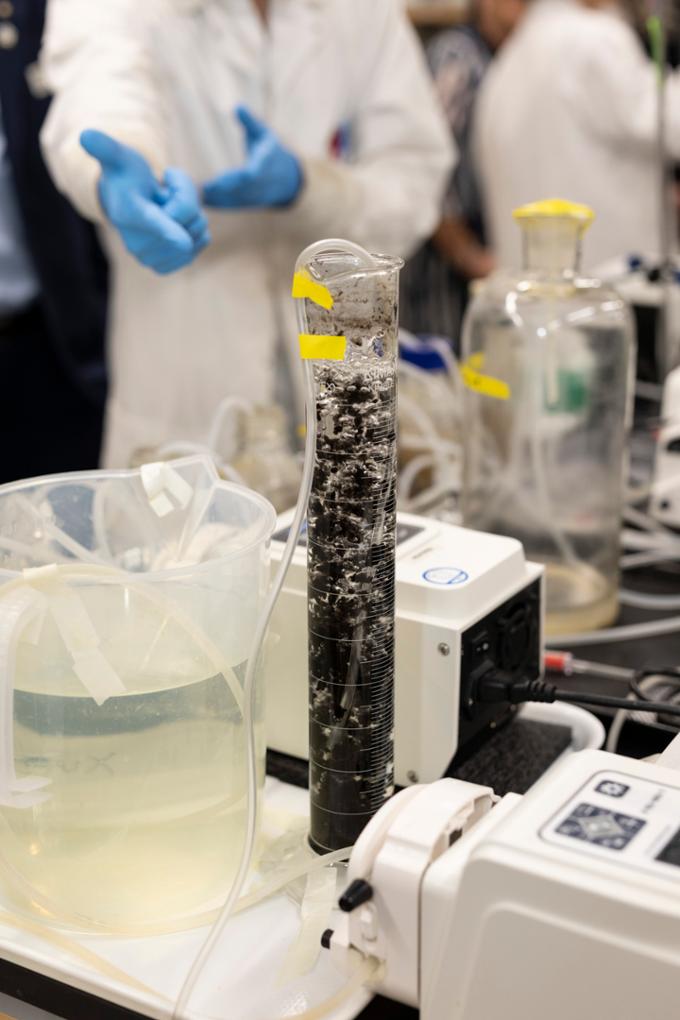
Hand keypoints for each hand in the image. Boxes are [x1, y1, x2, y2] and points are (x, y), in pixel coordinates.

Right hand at [80, 129, 210, 274]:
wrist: (127, 200)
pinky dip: (197, 227)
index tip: (185, 243)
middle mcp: (138, 245)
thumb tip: (86, 136)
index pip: (153, 224)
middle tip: (165, 191)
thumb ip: (105, 147)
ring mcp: (153, 259)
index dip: (169, 232)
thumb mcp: (117, 156)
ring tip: (169, 205)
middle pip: (187, 219)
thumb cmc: (125, 173)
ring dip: (193, 212)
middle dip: (185, 198)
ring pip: (198, 230)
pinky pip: (202, 241)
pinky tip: (177, 221)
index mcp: (127, 215)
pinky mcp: (169, 265)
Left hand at [202, 106, 302, 209]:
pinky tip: (204, 201)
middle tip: (203, 188)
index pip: (252, 175)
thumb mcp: (263, 134)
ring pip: (236, 200)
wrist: (287, 179)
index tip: (219, 180)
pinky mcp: (249, 202)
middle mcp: (261, 183)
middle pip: (240, 191)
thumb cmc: (270, 151)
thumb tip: (238, 106)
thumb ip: (250, 122)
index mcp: (266, 165)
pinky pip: (234, 205)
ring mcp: (256, 195)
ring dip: (218, 199)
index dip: (236, 179)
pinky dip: (220, 205)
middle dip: (222, 191)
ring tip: (199, 194)